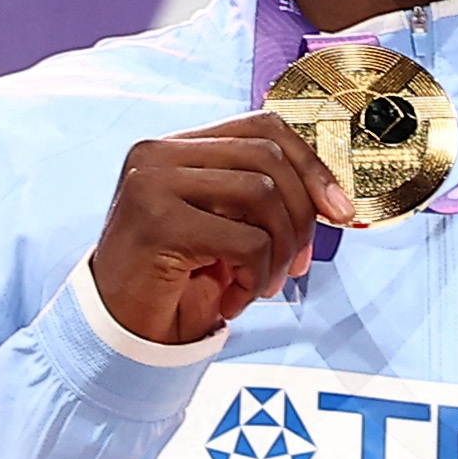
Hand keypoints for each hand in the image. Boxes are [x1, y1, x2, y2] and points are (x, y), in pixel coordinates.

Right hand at [85, 118, 325, 348]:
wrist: (119, 332)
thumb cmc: (174, 282)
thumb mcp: (222, 227)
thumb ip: (259, 198)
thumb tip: (329, 196)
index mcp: (175, 147)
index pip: (262, 126)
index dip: (311, 164)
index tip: (339, 209)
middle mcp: (158, 153)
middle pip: (269, 157)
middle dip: (301, 216)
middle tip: (297, 264)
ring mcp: (153, 182)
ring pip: (263, 194)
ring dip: (277, 252)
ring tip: (261, 286)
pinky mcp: (158, 222)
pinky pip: (247, 240)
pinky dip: (256, 277)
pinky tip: (233, 301)